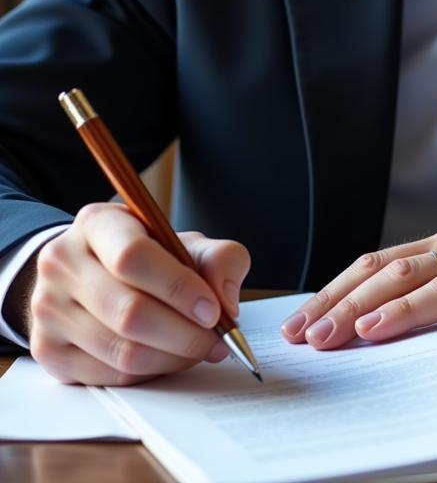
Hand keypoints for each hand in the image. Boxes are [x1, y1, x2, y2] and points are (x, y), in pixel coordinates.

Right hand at [17, 202, 250, 384]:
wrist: (93, 275)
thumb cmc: (149, 257)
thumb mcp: (186, 243)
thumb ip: (220, 259)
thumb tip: (225, 301)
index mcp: (97, 223)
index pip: (133, 257)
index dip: (178, 287)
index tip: (213, 309)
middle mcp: (62, 262)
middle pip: (128, 312)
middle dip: (185, 334)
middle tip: (218, 340)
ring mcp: (48, 309)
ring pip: (121, 351)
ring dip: (173, 357)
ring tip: (200, 349)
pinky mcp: (48, 351)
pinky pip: (109, 375)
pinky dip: (150, 373)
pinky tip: (169, 358)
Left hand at [281, 224, 436, 349]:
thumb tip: (413, 339)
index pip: (383, 265)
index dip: (338, 290)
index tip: (304, 321)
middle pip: (381, 266)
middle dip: (332, 300)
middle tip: (294, 334)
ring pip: (405, 275)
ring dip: (355, 306)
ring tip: (321, 336)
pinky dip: (406, 309)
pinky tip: (375, 328)